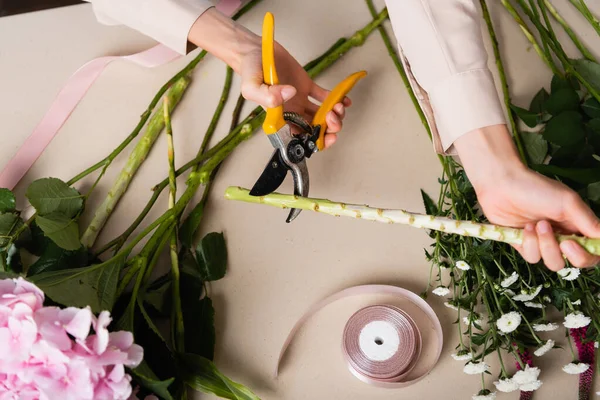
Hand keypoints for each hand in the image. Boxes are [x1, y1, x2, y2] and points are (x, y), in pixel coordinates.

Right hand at [187, 8, 347, 147]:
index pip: (300, 137)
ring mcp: (300, 99)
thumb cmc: (250, 70)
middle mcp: (292, 111)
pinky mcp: (306, 85)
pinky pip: (323, 96)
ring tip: (338, 106)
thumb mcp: (251, 86)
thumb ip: (267, 96)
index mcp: (280, 117)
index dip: (315, 141)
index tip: (326, 136)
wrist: (254, 50)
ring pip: (321, 114)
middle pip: (314, 128)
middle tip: (333, 117)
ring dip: (334, 114)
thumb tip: (290, 94)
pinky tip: (343, 99)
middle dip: (329, 127)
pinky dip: (335, 99)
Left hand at [455, 125, 599, 270]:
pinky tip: (525, 227)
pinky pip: (532, 257)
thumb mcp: (569, 202)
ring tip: (537, 225)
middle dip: (570, 255)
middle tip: (563, 242)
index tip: (574, 243)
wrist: (502, 184)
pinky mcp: (523, 245)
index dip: (588, 255)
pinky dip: (529, 243)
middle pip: (575, 262)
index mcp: (577, 225)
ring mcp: (542, 242)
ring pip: (553, 262)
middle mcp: (562, 236)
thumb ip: (589, 222)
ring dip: (546, 246)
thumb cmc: (536, 188)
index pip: (592, 251)